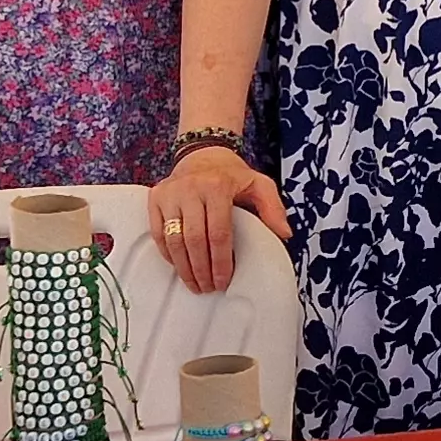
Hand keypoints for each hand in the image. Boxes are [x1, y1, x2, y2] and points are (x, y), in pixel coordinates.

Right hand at [148, 145, 294, 293]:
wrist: (203, 154)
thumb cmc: (231, 175)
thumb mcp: (259, 184)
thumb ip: (273, 208)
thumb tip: (284, 233)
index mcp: (217, 186)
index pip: (218, 233)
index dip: (220, 262)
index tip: (223, 279)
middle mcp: (190, 188)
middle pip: (194, 240)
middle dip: (201, 270)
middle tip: (208, 287)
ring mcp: (170, 194)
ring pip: (173, 240)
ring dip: (184, 267)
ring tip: (195, 283)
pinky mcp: (156, 198)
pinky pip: (158, 233)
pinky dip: (167, 254)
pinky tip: (179, 266)